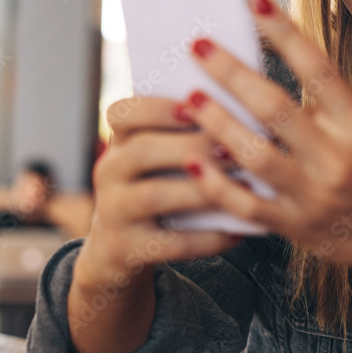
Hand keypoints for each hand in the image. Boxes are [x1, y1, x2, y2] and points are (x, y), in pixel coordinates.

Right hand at [77, 96, 245, 289]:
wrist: (119, 250)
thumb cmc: (156, 188)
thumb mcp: (158, 160)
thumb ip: (185, 137)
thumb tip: (242, 117)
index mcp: (119, 142)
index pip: (122, 113)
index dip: (157, 107)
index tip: (194, 102)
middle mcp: (108, 172)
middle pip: (141, 151)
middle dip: (190, 146)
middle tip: (233, 148)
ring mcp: (112, 212)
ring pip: (153, 196)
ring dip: (200, 191)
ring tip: (243, 187)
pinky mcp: (126, 248)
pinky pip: (169, 242)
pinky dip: (206, 238)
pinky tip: (237, 232)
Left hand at [180, 0, 351, 277]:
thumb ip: (322, 105)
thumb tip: (265, 64)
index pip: (320, 70)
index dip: (286, 34)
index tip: (256, 3)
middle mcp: (337, 158)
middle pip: (277, 108)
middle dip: (232, 73)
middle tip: (199, 46)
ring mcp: (314, 195)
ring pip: (255, 155)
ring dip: (217, 124)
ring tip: (190, 99)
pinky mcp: (294, 226)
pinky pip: (246, 205)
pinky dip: (216, 184)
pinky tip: (193, 162)